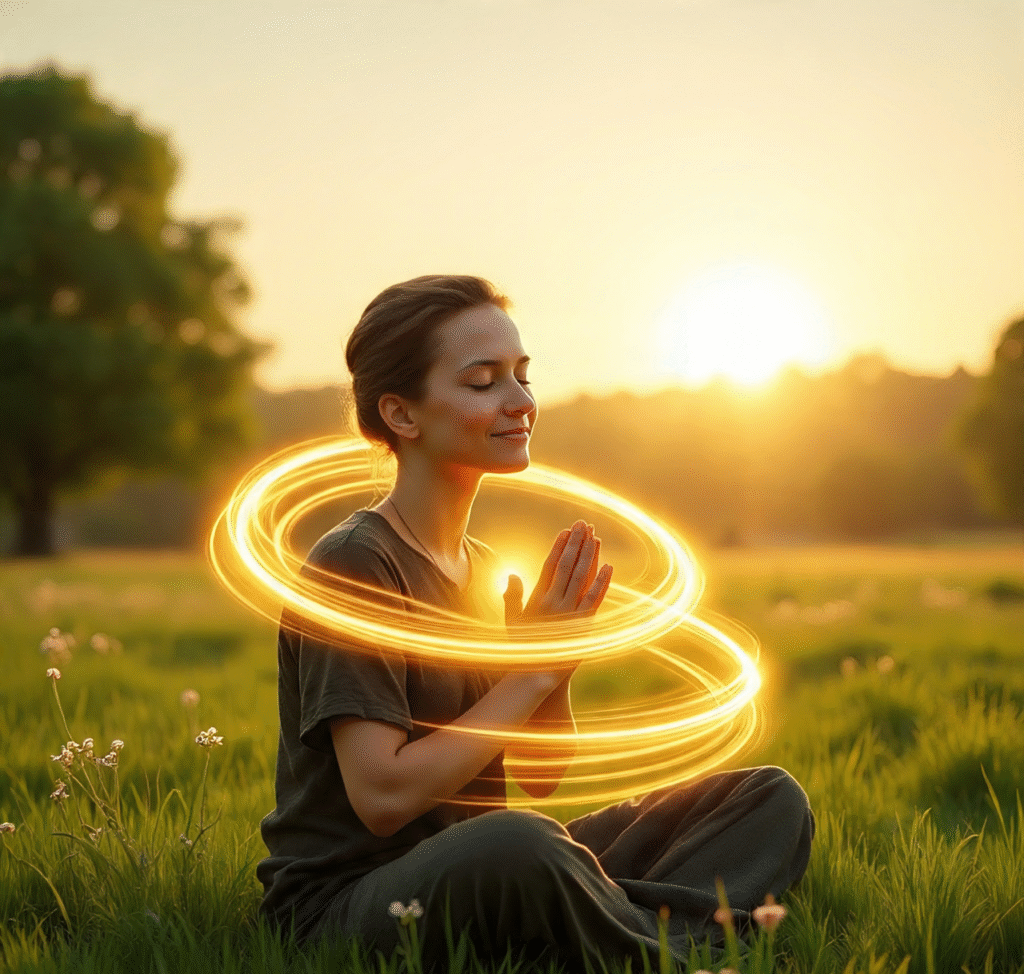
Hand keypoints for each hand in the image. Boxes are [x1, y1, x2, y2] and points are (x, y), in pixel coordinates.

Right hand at [503, 520, 613, 683]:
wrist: (536, 675)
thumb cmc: (522, 648)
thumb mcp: (511, 621)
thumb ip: (512, 597)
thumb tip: (512, 574)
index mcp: (537, 599)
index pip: (550, 565)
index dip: (559, 546)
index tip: (565, 530)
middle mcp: (553, 602)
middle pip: (567, 565)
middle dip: (576, 543)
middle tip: (583, 523)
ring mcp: (569, 612)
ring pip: (581, 578)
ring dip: (590, 555)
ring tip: (595, 536)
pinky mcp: (582, 624)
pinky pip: (594, 599)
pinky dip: (602, 582)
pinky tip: (608, 567)